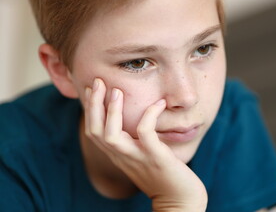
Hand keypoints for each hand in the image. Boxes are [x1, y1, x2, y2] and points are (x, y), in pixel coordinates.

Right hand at [84, 78, 206, 211]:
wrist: (179, 200)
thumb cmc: (162, 174)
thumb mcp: (141, 156)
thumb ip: (133, 141)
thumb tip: (134, 121)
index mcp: (118, 154)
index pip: (94, 131)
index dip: (90, 110)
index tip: (91, 89)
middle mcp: (122, 157)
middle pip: (95, 131)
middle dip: (93, 105)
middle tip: (97, 82)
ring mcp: (137, 158)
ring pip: (111, 135)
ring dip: (112, 111)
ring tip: (117, 90)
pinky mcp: (155, 157)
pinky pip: (146, 132)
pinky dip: (150, 115)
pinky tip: (158, 103)